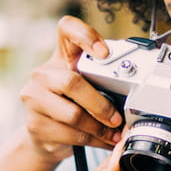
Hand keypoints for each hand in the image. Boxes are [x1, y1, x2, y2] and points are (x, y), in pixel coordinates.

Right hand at [19, 16, 123, 161]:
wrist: (44, 137)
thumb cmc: (72, 106)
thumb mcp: (86, 88)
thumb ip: (103, 83)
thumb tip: (135, 93)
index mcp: (61, 57)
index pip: (67, 29)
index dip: (86, 36)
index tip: (104, 53)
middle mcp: (43, 74)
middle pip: (72, 83)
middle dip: (100, 105)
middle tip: (117, 119)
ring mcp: (34, 98)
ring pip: (73, 114)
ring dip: (99, 128)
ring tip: (113, 134)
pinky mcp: (34, 123)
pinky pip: (70, 134)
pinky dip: (92, 140)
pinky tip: (102, 141)